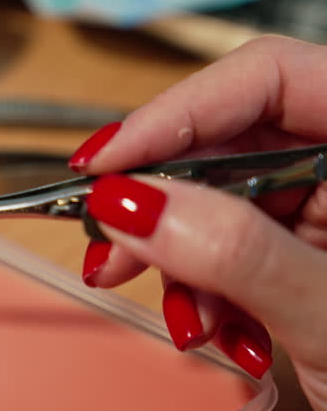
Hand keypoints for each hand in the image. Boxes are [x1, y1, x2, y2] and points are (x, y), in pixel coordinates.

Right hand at [70, 36, 326, 410]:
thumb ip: (238, 253)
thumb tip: (134, 202)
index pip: (269, 77)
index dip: (179, 112)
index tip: (106, 166)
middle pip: (231, 138)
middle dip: (164, 199)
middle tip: (108, 241)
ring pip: (217, 199)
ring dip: (178, 260)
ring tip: (180, 315)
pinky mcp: (304, 256)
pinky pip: (228, 250)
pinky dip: (204, 292)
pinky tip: (216, 333)